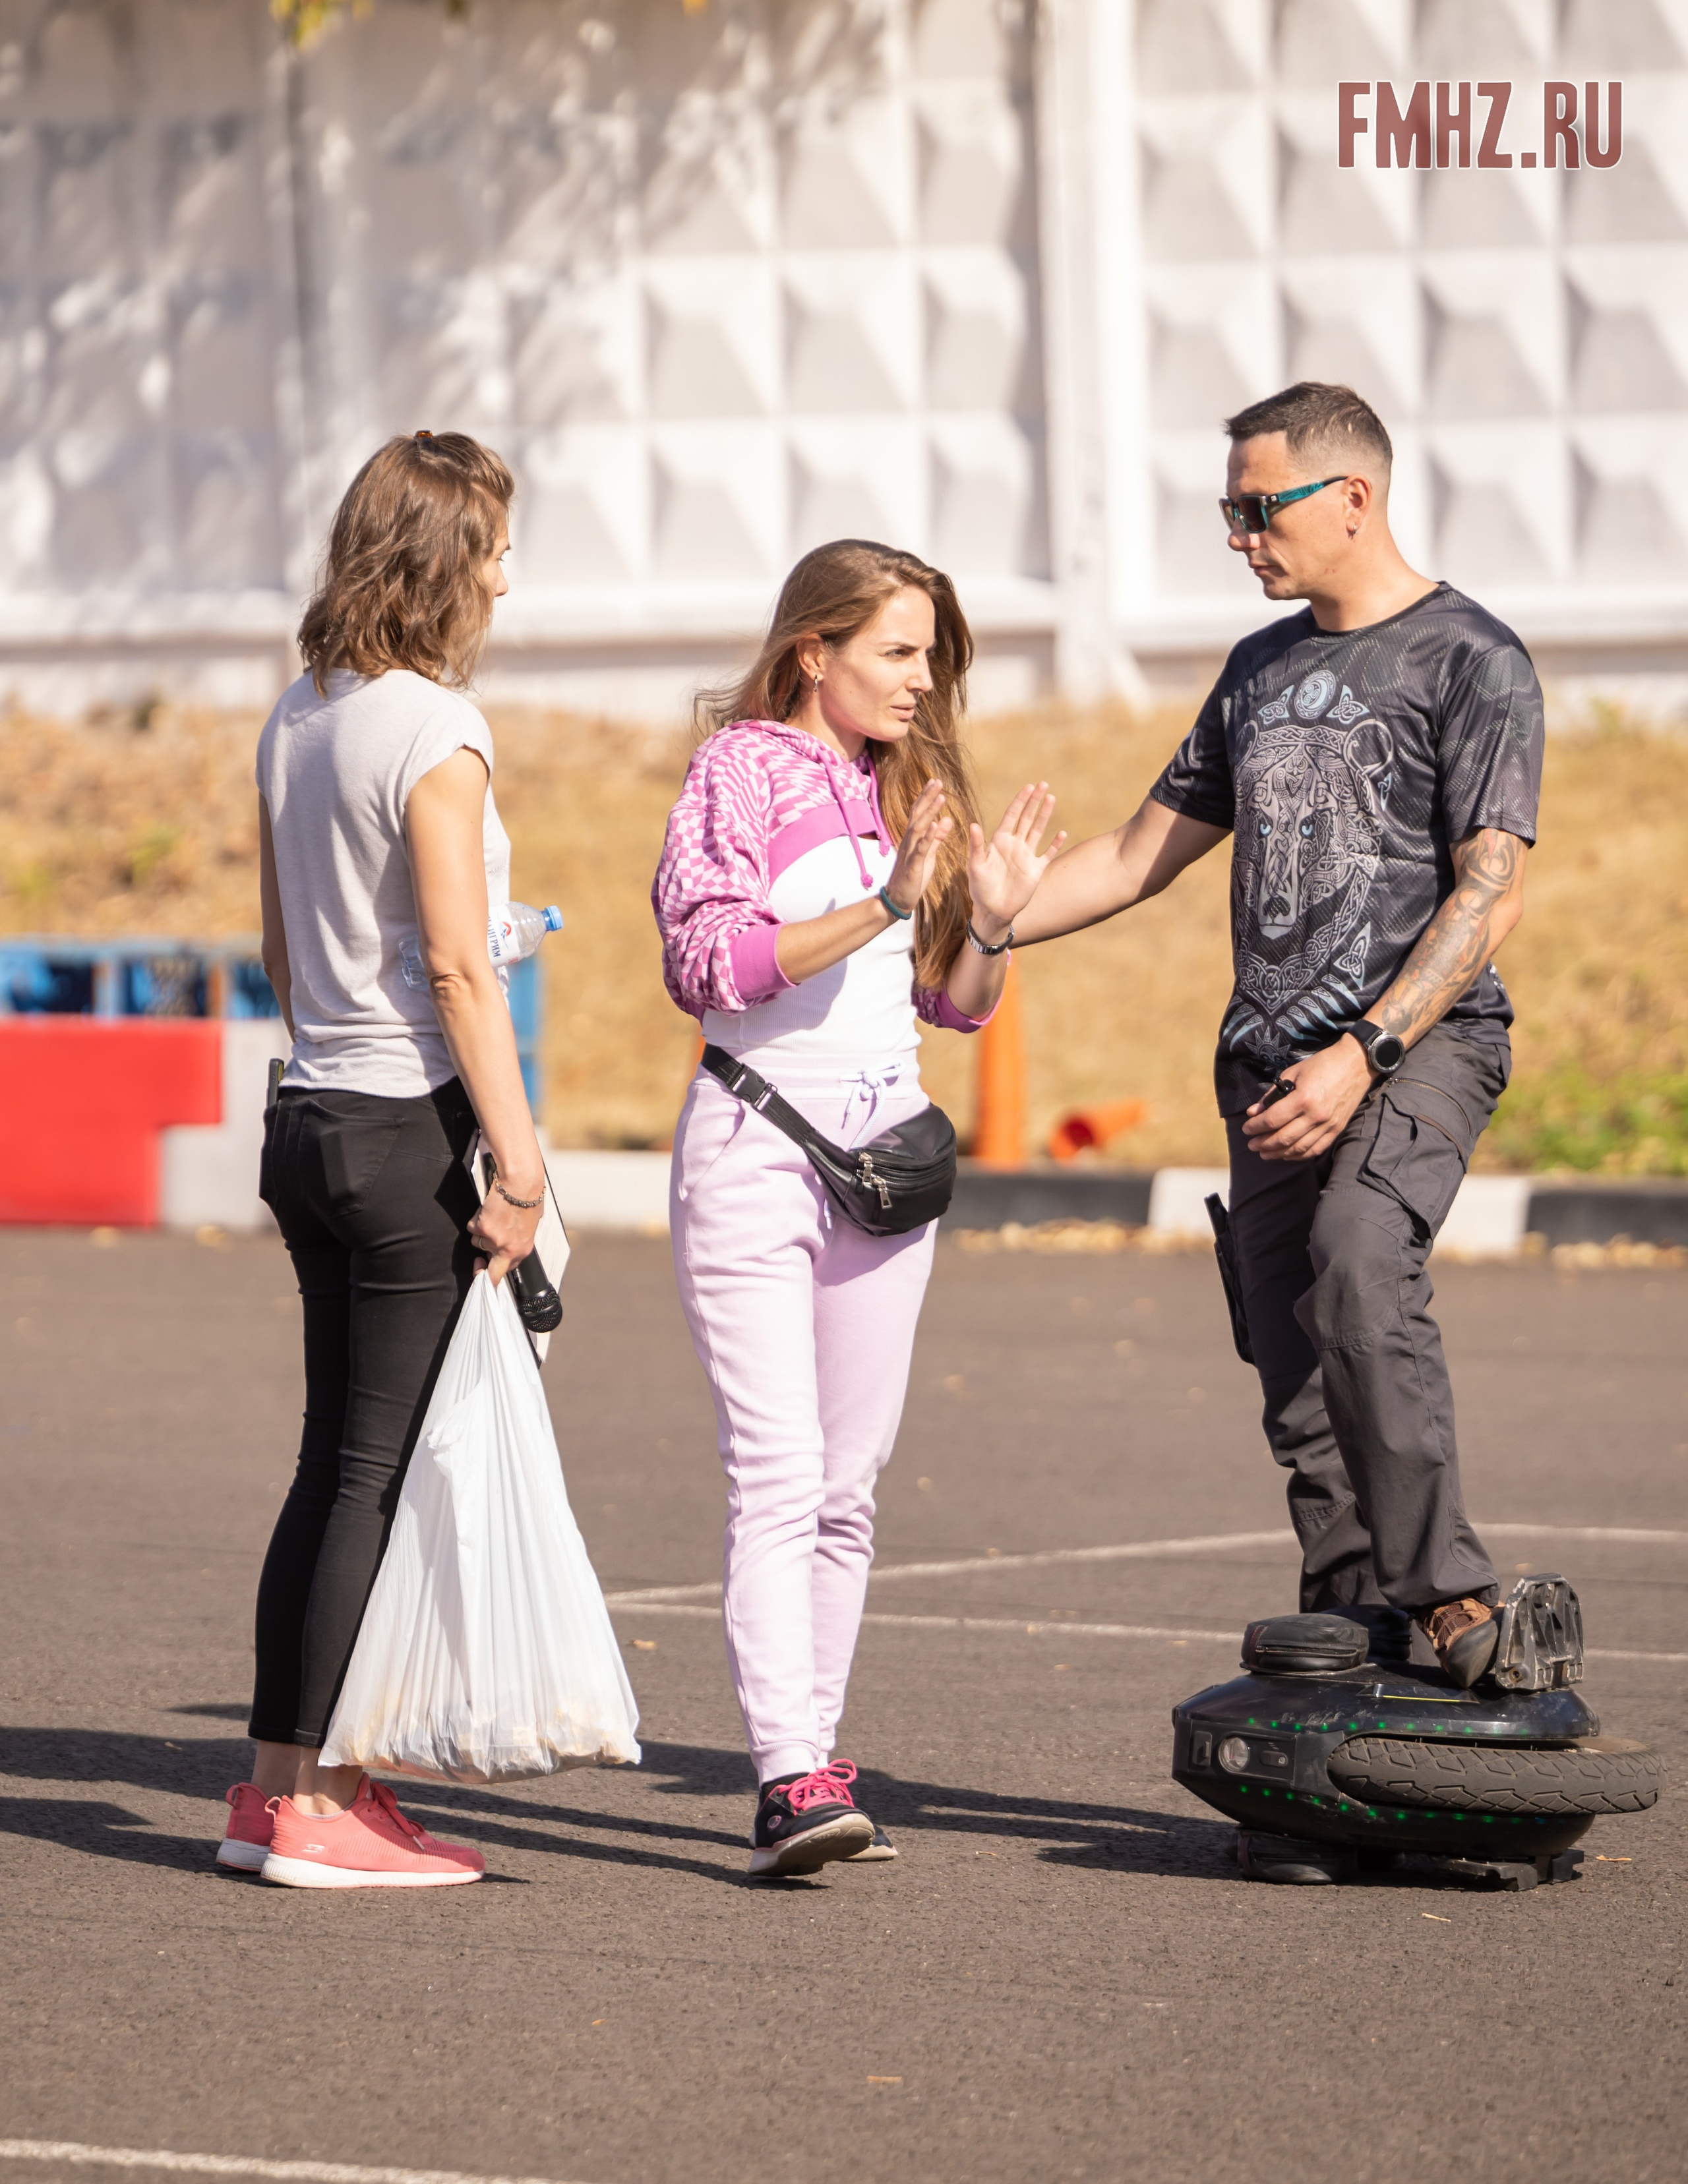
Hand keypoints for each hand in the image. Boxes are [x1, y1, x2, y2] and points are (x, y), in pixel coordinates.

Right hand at [467, 1182, 540, 1284]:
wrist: (521, 1182)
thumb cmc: (529, 1198)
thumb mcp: (530, 1224)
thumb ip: (519, 1237)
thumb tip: (511, 1239)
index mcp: (523, 1248)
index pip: (508, 1268)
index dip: (497, 1267)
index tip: (490, 1266)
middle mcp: (508, 1248)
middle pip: (491, 1271)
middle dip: (482, 1271)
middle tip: (478, 1265)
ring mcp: (493, 1240)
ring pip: (477, 1242)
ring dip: (481, 1231)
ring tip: (492, 1215)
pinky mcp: (481, 1227)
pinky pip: (472, 1227)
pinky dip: (476, 1218)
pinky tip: (487, 1208)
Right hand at [885, 778, 953, 914]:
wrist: (898, 899)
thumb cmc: (913, 876)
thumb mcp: (928, 854)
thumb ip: (937, 838)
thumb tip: (947, 819)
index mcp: (913, 838)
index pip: (919, 813)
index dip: (926, 797)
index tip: (935, 781)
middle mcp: (909, 841)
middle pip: (917, 815)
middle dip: (927, 797)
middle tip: (937, 781)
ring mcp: (909, 852)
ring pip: (919, 828)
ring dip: (930, 812)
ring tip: (941, 798)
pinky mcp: (913, 866)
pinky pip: (921, 849)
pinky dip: (928, 836)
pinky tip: (936, 825)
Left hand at [966, 782, 1065, 937]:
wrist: (992, 910)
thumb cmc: (980, 888)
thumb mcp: (975, 866)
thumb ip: (976, 846)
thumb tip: (973, 824)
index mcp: (999, 841)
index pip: (1011, 816)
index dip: (1020, 801)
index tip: (1028, 787)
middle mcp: (1014, 845)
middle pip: (1027, 818)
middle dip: (1035, 801)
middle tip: (1043, 784)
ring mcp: (1026, 857)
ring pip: (1038, 830)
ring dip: (1045, 815)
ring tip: (1052, 798)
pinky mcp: (1036, 870)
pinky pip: (1048, 854)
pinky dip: (1055, 844)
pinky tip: (1062, 833)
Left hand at [1240, 1037, 1373, 1161]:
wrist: (1356, 1064)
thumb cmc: (1323, 1064)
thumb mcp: (1293, 1073)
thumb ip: (1272, 1095)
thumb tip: (1254, 1112)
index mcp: (1303, 1098)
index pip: (1273, 1120)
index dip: (1256, 1127)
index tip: (1246, 1129)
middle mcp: (1316, 1116)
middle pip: (1283, 1138)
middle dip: (1263, 1144)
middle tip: (1251, 1145)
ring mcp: (1328, 1125)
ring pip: (1299, 1148)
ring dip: (1278, 1153)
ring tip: (1265, 1153)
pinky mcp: (1337, 1130)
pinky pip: (1315, 1149)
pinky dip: (1299, 1155)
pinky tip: (1287, 1154)